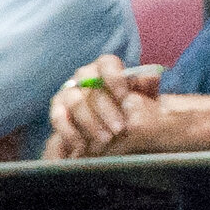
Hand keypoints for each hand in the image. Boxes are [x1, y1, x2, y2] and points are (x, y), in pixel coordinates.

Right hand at [45, 59, 161, 156]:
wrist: (113, 136)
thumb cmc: (131, 115)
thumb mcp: (145, 104)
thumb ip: (147, 89)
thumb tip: (152, 76)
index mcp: (107, 69)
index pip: (107, 63)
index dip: (114, 78)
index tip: (124, 97)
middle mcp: (84, 77)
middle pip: (90, 84)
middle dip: (106, 109)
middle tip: (120, 129)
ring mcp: (68, 93)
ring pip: (75, 101)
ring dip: (90, 122)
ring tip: (106, 140)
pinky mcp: (58, 111)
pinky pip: (58, 117)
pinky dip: (70, 132)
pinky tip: (83, 145)